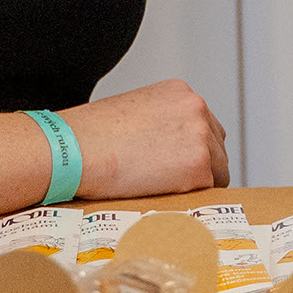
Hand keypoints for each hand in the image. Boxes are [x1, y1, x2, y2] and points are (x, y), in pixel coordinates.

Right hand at [65, 80, 228, 199]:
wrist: (74, 150)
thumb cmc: (90, 135)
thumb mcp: (132, 112)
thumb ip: (160, 123)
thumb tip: (167, 148)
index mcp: (180, 92)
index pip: (203, 125)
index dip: (191, 149)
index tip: (177, 164)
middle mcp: (197, 108)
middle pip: (216, 146)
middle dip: (199, 165)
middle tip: (172, 184)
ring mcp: (201, 137)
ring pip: (217, 170)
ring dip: (197, 184)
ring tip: (166, 194)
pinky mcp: (199, 167)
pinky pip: (209, 190)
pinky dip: (192, 198)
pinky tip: (167, 200)